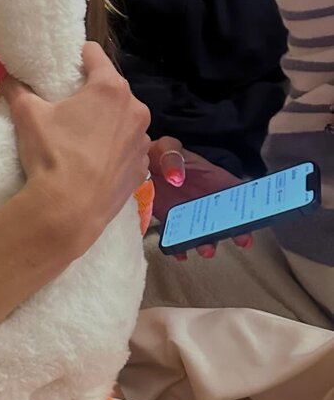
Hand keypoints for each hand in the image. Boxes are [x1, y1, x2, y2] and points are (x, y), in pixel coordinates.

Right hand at [0, 43, 151, 253]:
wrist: (70, 209)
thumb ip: (12, 85)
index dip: (79, 56)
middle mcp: (134, 108)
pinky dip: (116, 149)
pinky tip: (96, 161)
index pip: (95, 54)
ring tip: (83, 137)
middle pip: (113, 88)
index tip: (67, 65)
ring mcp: (142, 140)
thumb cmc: (51, 153)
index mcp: (109, 88)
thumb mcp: (27, 115)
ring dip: (109, 121)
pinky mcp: (142, 167)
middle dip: (94, 92)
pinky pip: (129, 148)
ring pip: (124, 119)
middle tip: (70, 106)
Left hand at [148, 136, 253, 260]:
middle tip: (240, 239)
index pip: (238, 193)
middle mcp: (206, 199)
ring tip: (206, 249)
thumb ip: (173, 158)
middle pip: (227, 218)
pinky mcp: (172, 221)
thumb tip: (176, 177)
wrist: (142, 163)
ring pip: (204, 232)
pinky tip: (180, 252)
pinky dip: (180, 247)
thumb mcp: (168, 147)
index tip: (258, 215)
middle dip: (236, 231)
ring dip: (207, 243)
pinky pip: (179, 237)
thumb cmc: (161, 152)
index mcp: (214, 179)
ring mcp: (190, 212)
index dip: (251, 205)